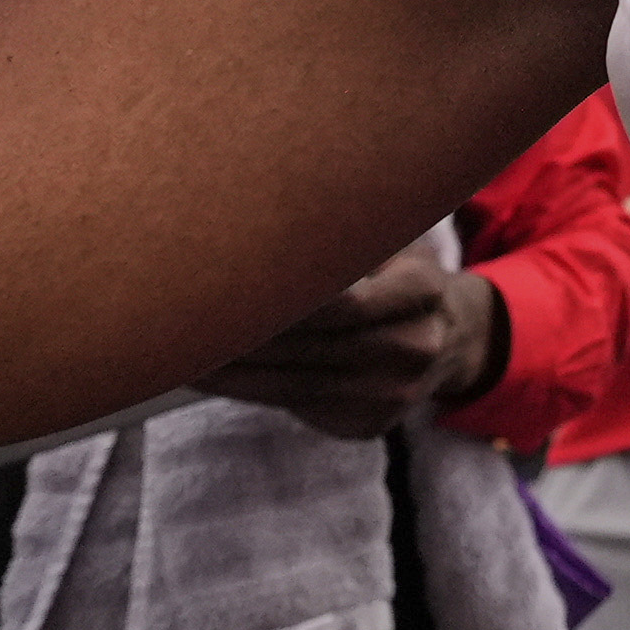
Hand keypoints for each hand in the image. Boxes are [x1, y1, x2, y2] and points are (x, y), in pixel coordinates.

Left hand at [198, 249, 498, 434]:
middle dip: (243, 335)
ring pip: (292, 383)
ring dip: (231, 371)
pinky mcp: (369, 424)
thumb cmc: (396, 271)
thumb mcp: (389, 235)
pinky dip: (248, 390)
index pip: (342, 303)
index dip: (277, 300)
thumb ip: (340, 230)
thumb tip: (251, 204)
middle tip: (181, 319)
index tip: (221, 285)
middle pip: (310, 346)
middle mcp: (416, 346)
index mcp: (422, 288)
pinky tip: (210, 375)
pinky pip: (294, 406)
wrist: (452, 338)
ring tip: (178, 352)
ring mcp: (395, 393)